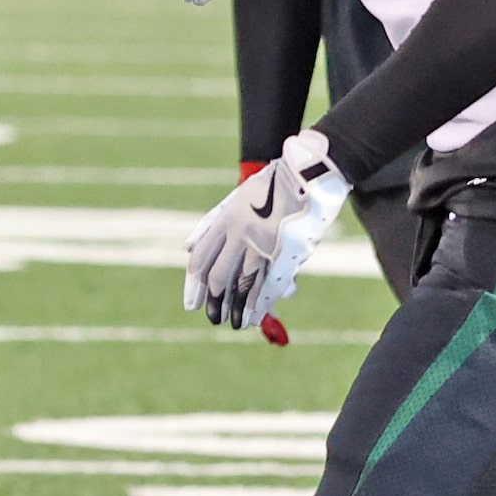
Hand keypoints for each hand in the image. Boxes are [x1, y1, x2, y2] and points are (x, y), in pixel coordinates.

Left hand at [186, 130, 347, 329]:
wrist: (308, 172)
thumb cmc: (271, 185)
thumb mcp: (234, 199)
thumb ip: (210, 224)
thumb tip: (187, 248)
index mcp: (224, 220)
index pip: (200, 259)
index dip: (194, 285)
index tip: (192, 304)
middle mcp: (239, 233)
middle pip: (218, 275)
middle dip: (214, 301)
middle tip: (212, 318)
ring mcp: (263, 242)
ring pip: (244, 283)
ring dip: (238, 307)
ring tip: (234, 323)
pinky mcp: (288, 250)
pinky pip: (271, 283)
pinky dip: (263, 302)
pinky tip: (256, 316)